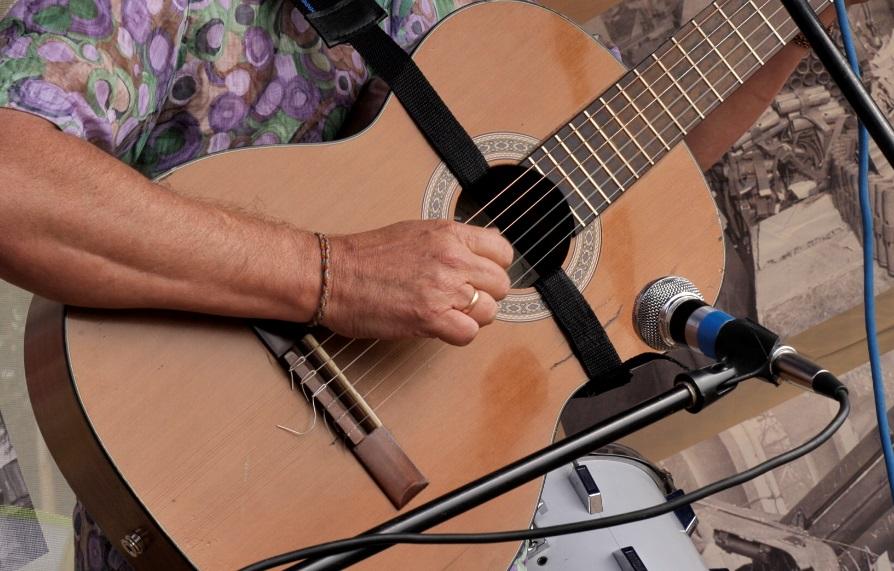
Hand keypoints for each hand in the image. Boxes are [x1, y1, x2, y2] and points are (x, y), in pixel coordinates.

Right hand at [322, 220, 513, 345]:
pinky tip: (439, 326)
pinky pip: (469, 333)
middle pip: (500, 284)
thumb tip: (485, 247)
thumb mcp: (417, 231)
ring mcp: (443, 288)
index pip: (503, 252)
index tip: (481, 276)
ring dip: (472, 317)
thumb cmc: (366, 256)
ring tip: (447, 313)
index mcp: (450, 234)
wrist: (332, 274)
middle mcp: (452, 258)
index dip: (494, 268)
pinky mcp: (430, 317)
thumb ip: (453, 241)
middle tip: (460, 299)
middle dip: (485, 295)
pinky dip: (457, 334)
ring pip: (489, 311)